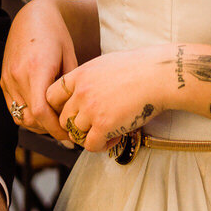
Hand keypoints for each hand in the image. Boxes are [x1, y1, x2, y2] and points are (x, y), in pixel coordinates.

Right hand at [0, 0, 77, 141]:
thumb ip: (69, 85)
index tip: (70, 135)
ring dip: (37, 125)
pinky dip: (27, 115)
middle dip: (49, 129)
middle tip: (67, 132)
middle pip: (31, 118)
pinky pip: (13, 108)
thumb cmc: (55, 33)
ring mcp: (8, 79)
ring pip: (20, 117)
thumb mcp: (70, 56)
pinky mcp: (4, 80)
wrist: (33, 16)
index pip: (41, 112)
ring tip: (55, 122)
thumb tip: (76, 111)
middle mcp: (18, 76)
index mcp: (36, 69)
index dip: (55, 129)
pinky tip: (42, 113)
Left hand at [45, 46, 171, 151]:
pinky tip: (114, 139)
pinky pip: (91, 145)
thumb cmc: (138, 67)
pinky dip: (101, 146)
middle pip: (63, 118)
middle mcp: (81, 92)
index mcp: (80, 75)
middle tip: (92, 127)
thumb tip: (83, 91)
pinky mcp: (104, 126)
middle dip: (76, 126)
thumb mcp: (104, 64)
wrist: (158, 75)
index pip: (51, 96)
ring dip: (90, 137)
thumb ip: (89, 78)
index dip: (60, 107)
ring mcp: (91, 110)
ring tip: (106, 133)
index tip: (74, 112)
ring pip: (76, 133)